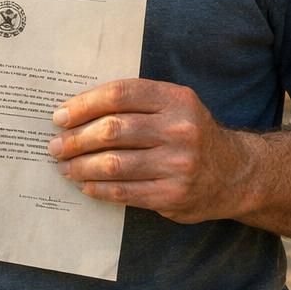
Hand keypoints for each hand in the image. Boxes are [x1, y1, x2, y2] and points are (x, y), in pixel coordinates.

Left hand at [47, 78, 254, 223]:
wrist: (235, 173)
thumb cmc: (190, 134)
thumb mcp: (174, 107)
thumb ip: (135, 103)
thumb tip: (76, 111)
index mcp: (176, 99)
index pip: (120, 94)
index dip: (84, 104)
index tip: (59, 116)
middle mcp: (180, 129)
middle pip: (113, 130)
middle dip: (75, 139)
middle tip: (55, 145)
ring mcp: (178, 164)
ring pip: (114, 163)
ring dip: (81, 166)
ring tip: (63, 166)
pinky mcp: (174, 195)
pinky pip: (125, 191)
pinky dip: (98, 188)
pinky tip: (85, 184)